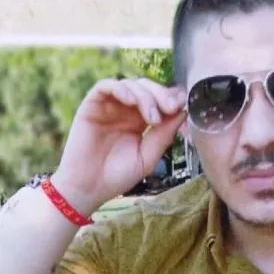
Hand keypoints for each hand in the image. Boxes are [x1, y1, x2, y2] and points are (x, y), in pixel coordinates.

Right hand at [51, 77, 187, 214]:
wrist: (89, 188)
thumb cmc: (117, 176)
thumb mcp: (148, 157)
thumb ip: (164, 135)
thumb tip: (183, 112)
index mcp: (140, 121)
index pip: (159, 100)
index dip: (172, 100)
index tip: (184, 108)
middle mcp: (125, 110)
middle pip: (148, 88)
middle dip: (163, 95)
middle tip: (171, 108)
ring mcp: (109, 106)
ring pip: (131, 84)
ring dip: (146, 96)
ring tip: (153, 118)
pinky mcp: (92, 105)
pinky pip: (107, 86)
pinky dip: (122, 89)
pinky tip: (132, 101)